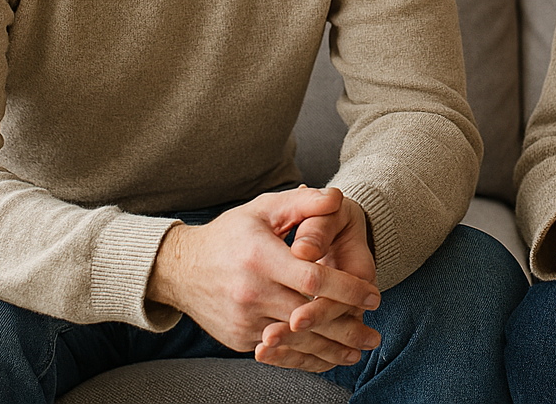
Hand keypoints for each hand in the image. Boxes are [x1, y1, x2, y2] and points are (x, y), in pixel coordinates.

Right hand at [147, 186, 380, 372]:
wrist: (181, 269)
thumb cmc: (231, 233)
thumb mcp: (264, 209)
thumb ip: (303, 203)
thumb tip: (338, 197)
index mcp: (260, 257)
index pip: (312, 280)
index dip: (346, 289)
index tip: (373, 295)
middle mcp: (250, 292)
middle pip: (307, 318)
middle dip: (345, 328)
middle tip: (374, 336)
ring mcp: (243, 319)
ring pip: (295, 341)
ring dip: (330, 350)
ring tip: (357, 352)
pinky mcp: (238, 338)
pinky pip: (278, 351)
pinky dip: (304, 355)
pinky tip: (326, 356)